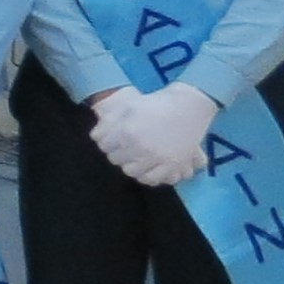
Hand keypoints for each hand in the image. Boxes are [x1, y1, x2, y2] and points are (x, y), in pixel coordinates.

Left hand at [93, 79, 219, 187]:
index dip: (107, 142)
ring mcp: (158, 158)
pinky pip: (153, 179)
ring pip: (132, 172)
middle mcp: (141, 147)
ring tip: (135, 157)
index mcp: (128, 132)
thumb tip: (96, 137)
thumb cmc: (155, 103)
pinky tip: (147, 167)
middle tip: (125, 147)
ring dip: (131, 165)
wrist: (188, 106)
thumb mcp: (128, 106)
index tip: (113, 139)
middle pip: (116, 160)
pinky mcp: (173, 165)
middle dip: (118, 153)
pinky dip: (147, 175)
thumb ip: (108, 122)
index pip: (104, 146)